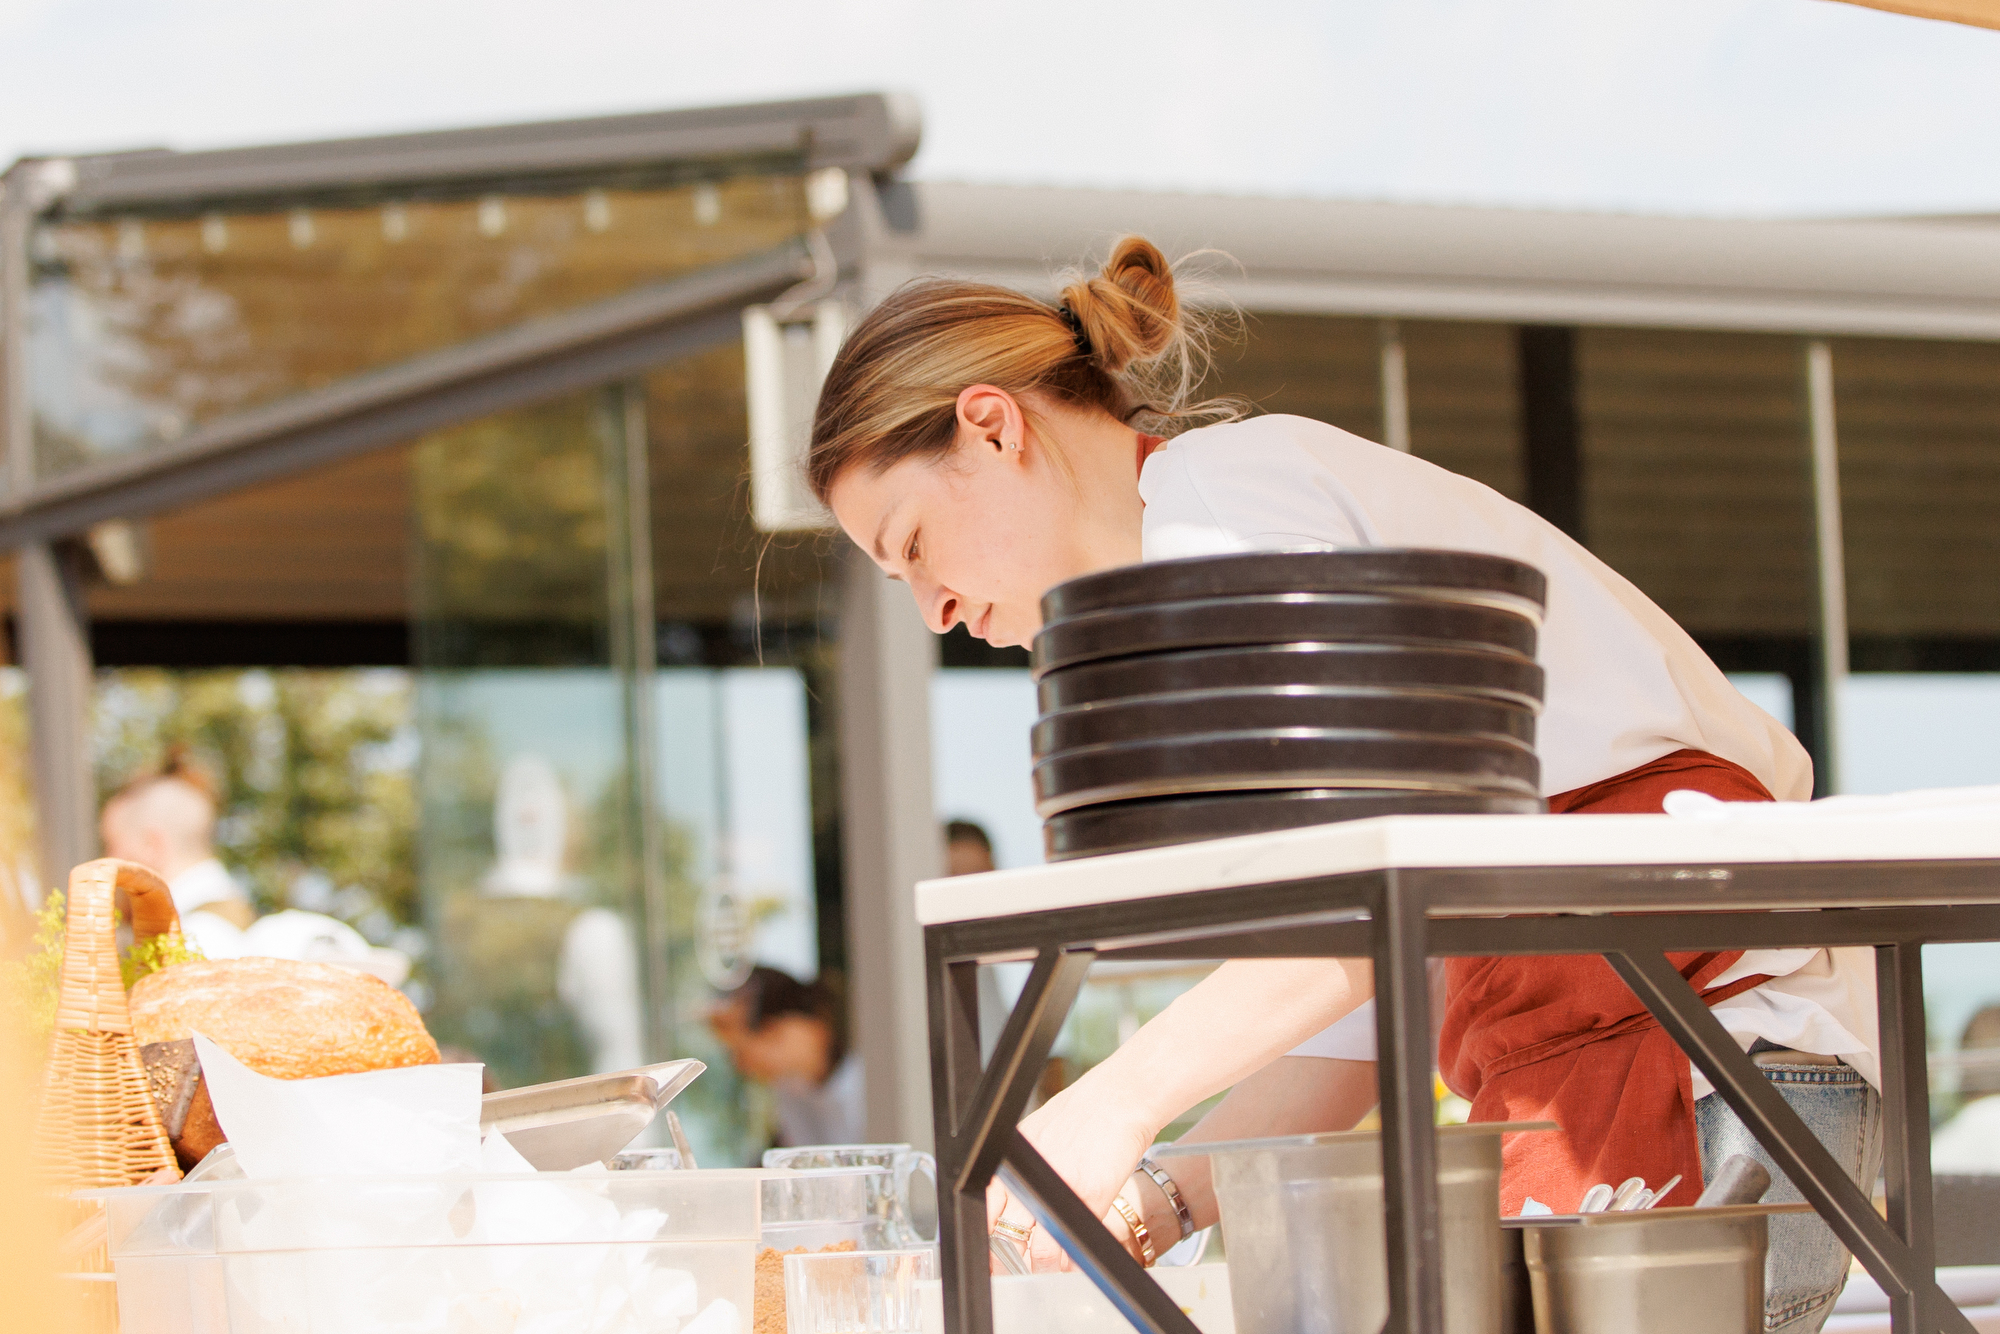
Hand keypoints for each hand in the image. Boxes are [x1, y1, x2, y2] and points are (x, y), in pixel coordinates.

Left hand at [984, 1074, 1156, 1271]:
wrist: (1117, 1098)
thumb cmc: (1080, 1115)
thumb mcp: (1034, 1138)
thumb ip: (1020, 1173)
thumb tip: (1008, 1205)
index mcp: (1012, 1164)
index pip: (986, 1216)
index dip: (987, 1244)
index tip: (993, 1258)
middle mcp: (1031, 1180)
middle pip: (1008, 1240)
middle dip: (1010, 1263)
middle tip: (1017, 1270)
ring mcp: (1061, 1192)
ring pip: (1038, 1253)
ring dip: (1040, 1269)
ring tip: (1044, 1272)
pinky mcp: (1091, 1199)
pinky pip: (1074, 1245)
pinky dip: (1071, 1262)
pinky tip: (1070, 1263)